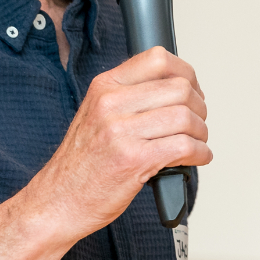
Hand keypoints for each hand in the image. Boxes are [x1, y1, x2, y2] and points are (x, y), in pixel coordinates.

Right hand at [21, 47, 210, 238]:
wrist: (58, 201)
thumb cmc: (81, 164)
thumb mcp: (96, 115)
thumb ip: (129, 97)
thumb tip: (175, 89)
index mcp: (104, 87)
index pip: (158, 59)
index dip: (186, 73)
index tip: (193, 89)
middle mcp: (111, 104)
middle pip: (179, 88)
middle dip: (199, 107)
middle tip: (198, 122)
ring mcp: (121, 132)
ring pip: (186, 117)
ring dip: (201, 132)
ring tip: (197, 142)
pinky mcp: (134, 160)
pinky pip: (184, 146)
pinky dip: (200, 153)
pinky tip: (197, 158)